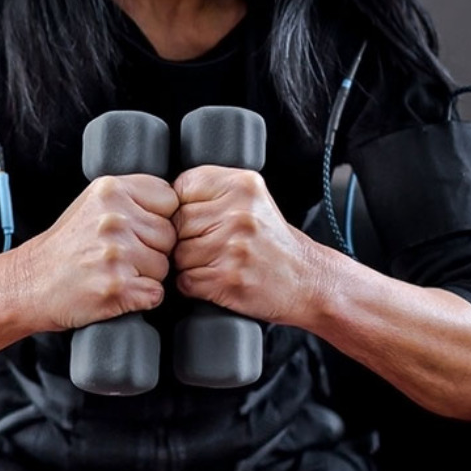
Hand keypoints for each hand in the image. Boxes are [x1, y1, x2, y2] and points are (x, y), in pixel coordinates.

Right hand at [12, 174, 178, 331]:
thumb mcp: (92, 204)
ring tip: (114, 271)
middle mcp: (114, 219)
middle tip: (120, 255)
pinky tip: (116, 289)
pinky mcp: (117, 287)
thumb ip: (131, 198)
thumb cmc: (63, 248)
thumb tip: (175, 204)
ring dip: (145, 275)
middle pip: (169, 235)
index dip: (158, 218)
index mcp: (110, 190)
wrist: (29, 283)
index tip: (136, 230)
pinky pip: (155, 293)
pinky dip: (140, 297)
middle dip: (151, 249)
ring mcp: (116, 254)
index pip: (169, 199)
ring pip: (164, 266)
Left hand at [172, 166, 320, 323]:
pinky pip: (185, 280)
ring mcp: (232, 247)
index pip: (180, 187)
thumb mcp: (251, 199)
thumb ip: (211, 192)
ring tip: (217, 262)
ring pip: (178, 254)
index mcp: (242, 184)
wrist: (308, 280)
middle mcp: (238, 213)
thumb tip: (162, 201)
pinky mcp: (227, 279)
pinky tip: (217, 279)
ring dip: (188, 264)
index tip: (201, 220)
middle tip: (212, 245)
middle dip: (185, 238)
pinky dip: (194, 285)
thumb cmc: (273, 243)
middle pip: (175, 222)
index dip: (182, 207)